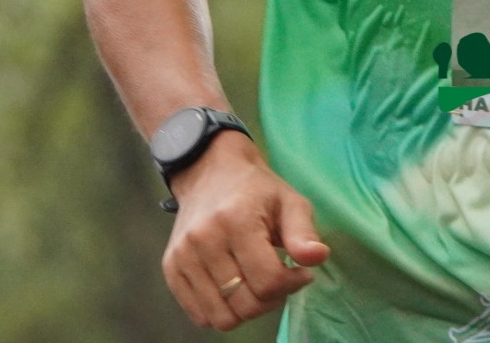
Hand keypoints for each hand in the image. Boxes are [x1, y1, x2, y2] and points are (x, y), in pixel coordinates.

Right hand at [161, 131, 331, 330]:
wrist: (210, 173)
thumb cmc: (258, 190)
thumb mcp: (290, 201)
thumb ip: (304, 233)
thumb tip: (318, 258)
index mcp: (236, 221)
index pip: (268, 281)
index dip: (292, 284)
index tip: (300, 271)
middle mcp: (203, 241)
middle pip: (245, 305)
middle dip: (271, 300)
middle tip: (278, 278)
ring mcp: (182, 257)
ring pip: (221, 318)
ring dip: (246, 309)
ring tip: (255, 284)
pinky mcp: (171, 268)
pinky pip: (200, 316)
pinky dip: (222, 310)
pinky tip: (235, 287)